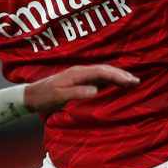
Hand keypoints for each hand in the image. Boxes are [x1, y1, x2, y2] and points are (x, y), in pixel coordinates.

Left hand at [24, 65, 138, 113]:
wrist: (30, 96)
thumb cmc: (44, 97)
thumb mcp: (59, 96)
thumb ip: (77, 92)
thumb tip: (95, 90)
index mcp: (77, 73)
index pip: (102, 71)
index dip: (117, 76)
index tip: (130, 81)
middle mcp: (80, 71)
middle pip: (105, 70)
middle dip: (121, 74)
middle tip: (136, 81)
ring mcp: (79, 76)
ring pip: (102, 73)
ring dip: (117, 77)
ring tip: (130, 82)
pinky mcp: (78, 81)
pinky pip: (97, 79)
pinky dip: (109, 80)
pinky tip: (115, 85)